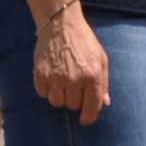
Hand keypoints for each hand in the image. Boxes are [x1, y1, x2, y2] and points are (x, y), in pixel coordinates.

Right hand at [34, 5, 110, 126]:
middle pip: (72, 106)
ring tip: (62, 82)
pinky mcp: (40, 74)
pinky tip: (51, 77)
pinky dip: (46, 90)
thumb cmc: (84, 42)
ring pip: (56, 102)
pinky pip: (43, 93)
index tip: (85, 119)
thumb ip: (103, 83)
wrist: (61, 25)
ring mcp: (56, 77)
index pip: (92, 106)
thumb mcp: (101, 59)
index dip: (89, 116)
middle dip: (74, 100)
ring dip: (59, 96)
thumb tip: (105, 103)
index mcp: (93, 76)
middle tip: (73, 87)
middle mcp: (75, 79)